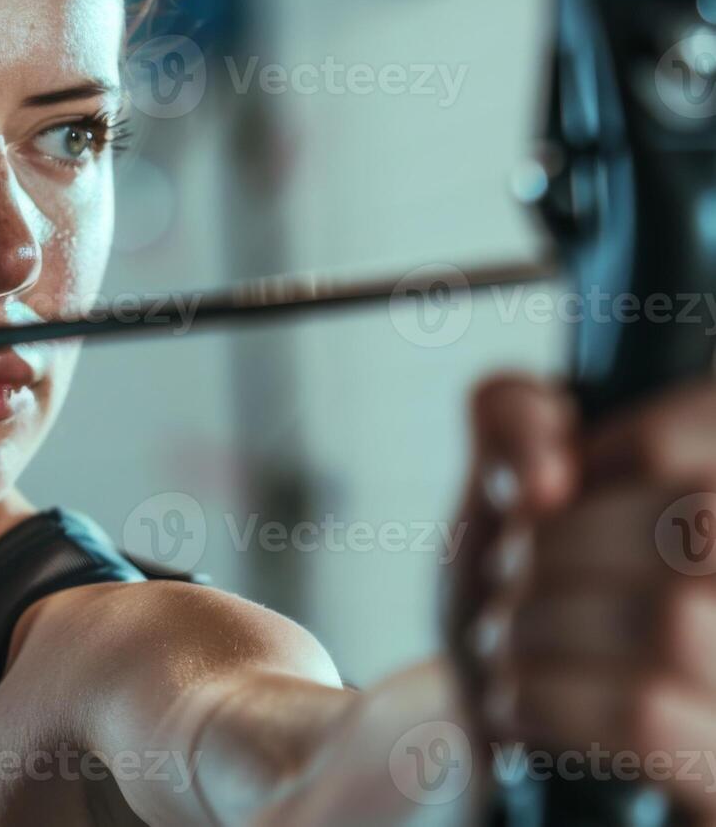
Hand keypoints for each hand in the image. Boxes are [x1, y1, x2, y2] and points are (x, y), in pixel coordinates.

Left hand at [449, 375, 715, 809]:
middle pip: (699, 521)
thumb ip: (513, 422)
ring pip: (670, 619)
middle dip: (563, 545)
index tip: (557, 492)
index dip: (616, 448)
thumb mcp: (504, 493)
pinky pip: (646, 716)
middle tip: (514, 581)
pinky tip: (519, 701)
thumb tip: (543, 461)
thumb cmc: (523, 607)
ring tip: (510, 645)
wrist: (480, 751)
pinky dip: (546, 697)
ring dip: (542, 626)